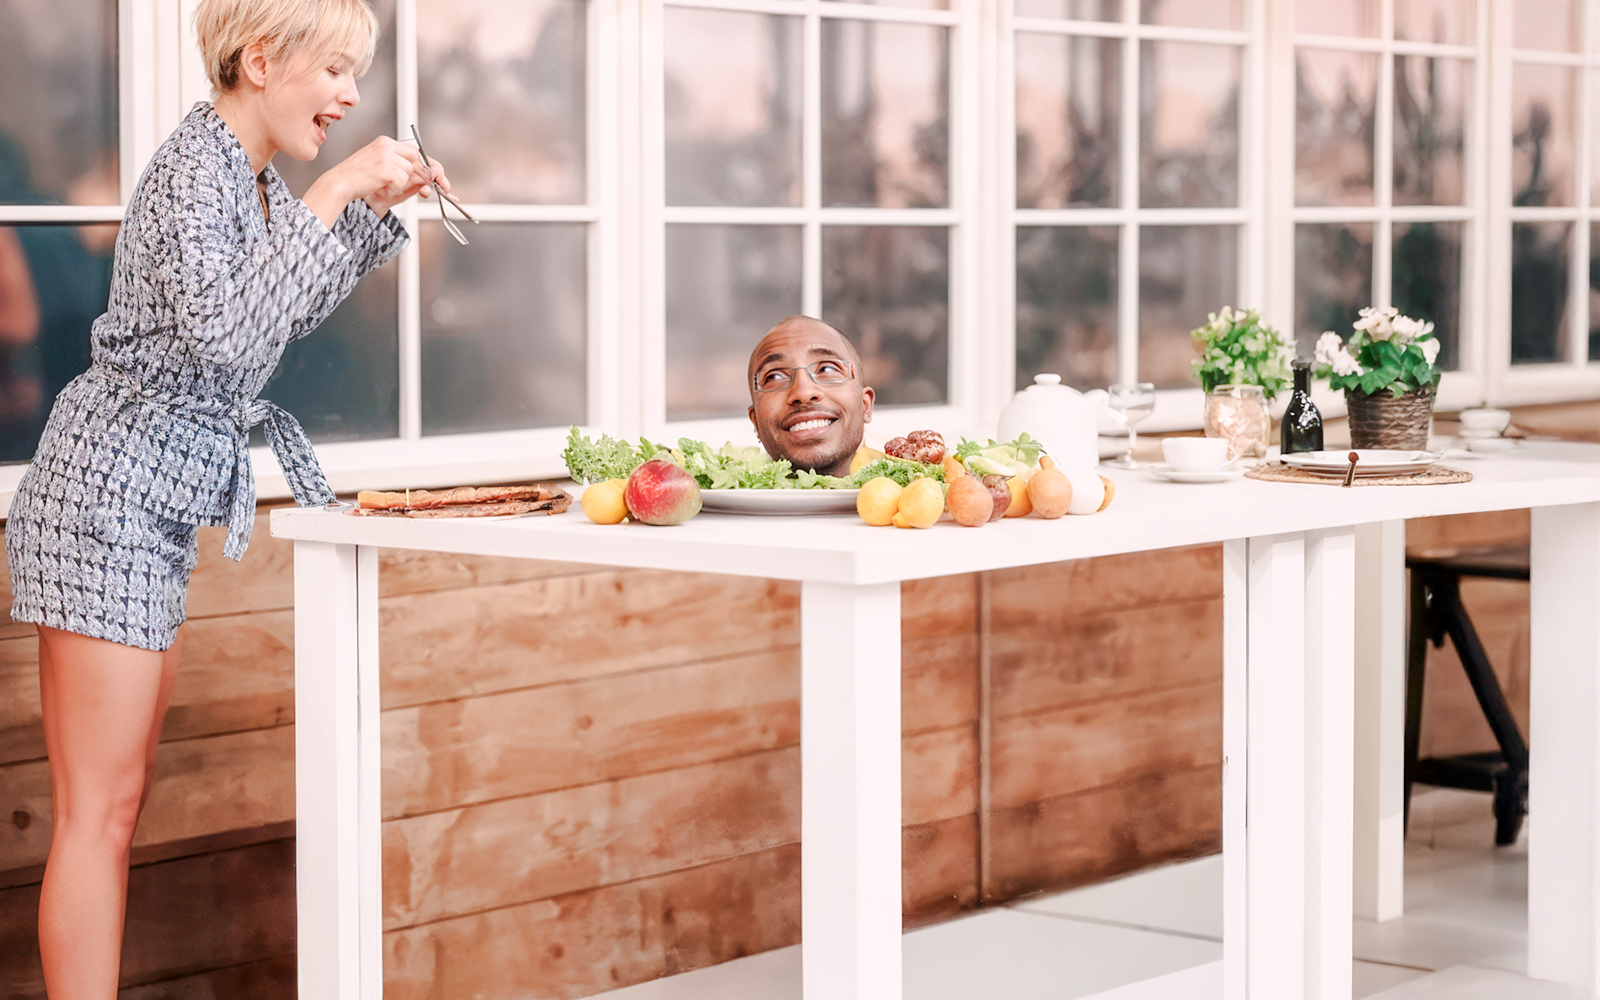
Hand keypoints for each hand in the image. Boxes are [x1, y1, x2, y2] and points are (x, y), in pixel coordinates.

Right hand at [301, 136, 449, 226]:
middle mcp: (387, 145)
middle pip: (418, 160)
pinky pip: (401, 182)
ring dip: (399, 185)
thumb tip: (428, 179)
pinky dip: (393, 189)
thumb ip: (406, 174)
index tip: (440, 179)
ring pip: (409, 172)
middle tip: (426, 191)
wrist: (339, 185)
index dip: (429, 166)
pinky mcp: (386, 166)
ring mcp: (386, 154)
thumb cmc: (358, 182)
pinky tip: (378, 187)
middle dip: (427, 176)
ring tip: (380, 186)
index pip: (415, 151)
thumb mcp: (384, 174)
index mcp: (385, 143)